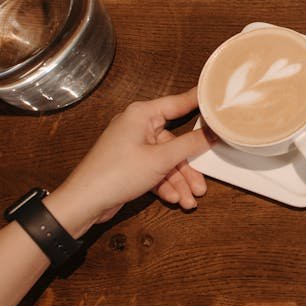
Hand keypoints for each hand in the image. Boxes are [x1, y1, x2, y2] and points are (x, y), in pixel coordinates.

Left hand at [48, 88, 213, 234]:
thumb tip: (212, 132)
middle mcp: (137, 126)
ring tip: (189, 200)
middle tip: (202, 182)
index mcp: (141, 115)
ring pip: (167, 160)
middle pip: (176, 141)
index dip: (201, 104)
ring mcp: (133, 146)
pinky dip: (165, 185)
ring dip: (179, 181)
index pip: (179, 103)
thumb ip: (190, 144)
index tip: (220, 102)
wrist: (85, 203)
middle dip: (189, 167)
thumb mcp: (161, 159)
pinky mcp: (131, 164)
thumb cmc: (114, 174)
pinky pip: (156, 170)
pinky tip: (173, 199)